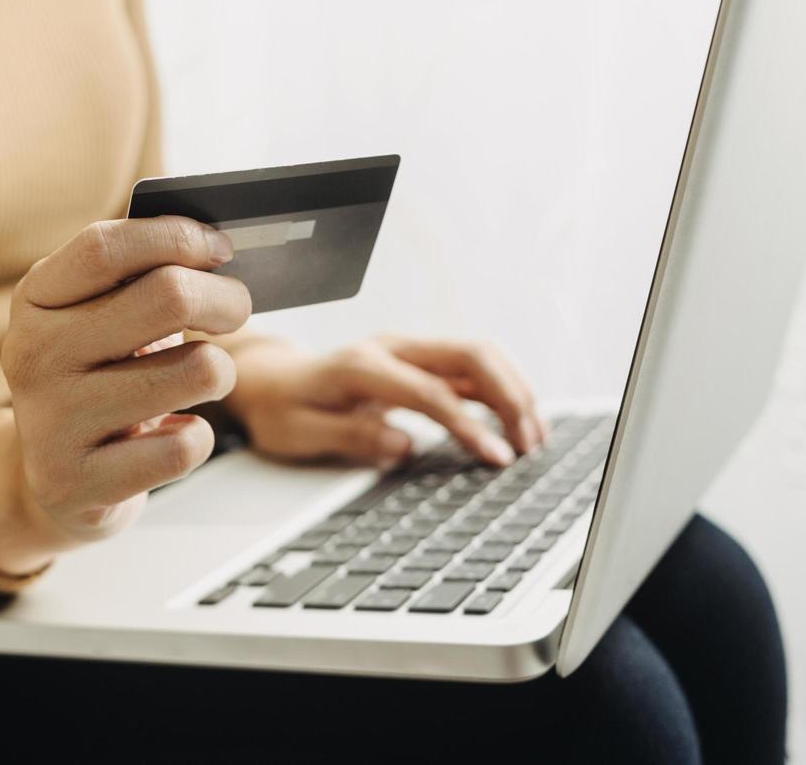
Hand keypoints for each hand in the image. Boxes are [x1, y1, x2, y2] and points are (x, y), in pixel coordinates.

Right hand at [0, 217, 250, 573]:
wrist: (56, 480)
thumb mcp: (99, 319)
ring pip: (196, 371)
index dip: (176, 237)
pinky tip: (174, 434)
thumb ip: (139, 277)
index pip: (105, 248)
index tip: (219, 247)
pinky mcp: (80, 482)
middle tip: (234, 310)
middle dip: (226, 299)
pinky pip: (184, 446)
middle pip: (168, 296)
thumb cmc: (99, 379)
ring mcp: (52, 422)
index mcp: (35, 300)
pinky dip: (197, 437)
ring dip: (219, 373)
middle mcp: (35, 356)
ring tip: (199, 379)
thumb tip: (214, 245)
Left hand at [223, 336, 545, 469]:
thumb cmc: (283, 410)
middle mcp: (391, 348)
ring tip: (534, 435)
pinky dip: (500, 390)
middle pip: (468, 355)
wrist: (271, 381)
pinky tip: (517, 421)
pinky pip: (470, 368)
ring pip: (477, 356)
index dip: (468, 425)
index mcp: (361, 366)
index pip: (430, 392)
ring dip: (512, 390)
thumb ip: (351, 436)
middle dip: (508, 396)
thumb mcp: (301, 433)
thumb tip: (403, 444)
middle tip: (530, 444)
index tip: (496, 458)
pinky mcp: (419, 362)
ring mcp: (408, 350)